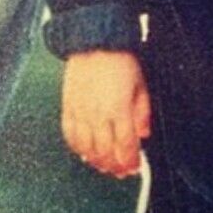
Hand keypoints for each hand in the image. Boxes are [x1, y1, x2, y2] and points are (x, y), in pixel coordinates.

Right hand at [61, 50, 151, 176]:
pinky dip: (77, 148)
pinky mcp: (68, 108)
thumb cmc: (118, 59)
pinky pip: (70, 136)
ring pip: (86, 149)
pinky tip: (84, 151)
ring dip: (96, 161)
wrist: (94, 42)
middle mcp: (98, 116)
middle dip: (114, 166)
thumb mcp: (141, 84)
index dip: (130, 161)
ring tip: (104, 165)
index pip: (125, 147)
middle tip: (120, 171)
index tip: (134, 166)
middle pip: (105, 153)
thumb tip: (144, 133)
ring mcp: (81, 113)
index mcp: (119, 110)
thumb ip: (142, 112)